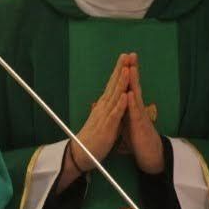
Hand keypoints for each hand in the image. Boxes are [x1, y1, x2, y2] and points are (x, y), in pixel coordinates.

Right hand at [57, 53, 129, 189]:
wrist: (81, 154)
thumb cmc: (93, 139)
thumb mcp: (101, 121)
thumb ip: (107, 111)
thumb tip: (109, 102)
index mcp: (103, 106)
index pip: (112, 85)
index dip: (119, 72)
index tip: (125, 59)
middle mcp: (103, 107)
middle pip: (113, 85)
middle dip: (120, 70)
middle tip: (126, 55)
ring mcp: (105, 116)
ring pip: (114, 96)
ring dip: (120, 82)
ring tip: (127, 69)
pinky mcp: (107, 126)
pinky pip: (115, 113)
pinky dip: (120, 103)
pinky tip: (125, 94)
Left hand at [121, 54, 163, 173]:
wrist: (150, 155)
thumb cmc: (138, 138)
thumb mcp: (127, 120)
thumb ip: (124, 108)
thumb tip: (119, 99)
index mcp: (130, 106)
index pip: (127, 86)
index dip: (124, 73)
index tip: (122, 58)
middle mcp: (136, 108)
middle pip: (134, 86)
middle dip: (132, 70)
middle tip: (130, 54)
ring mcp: (139, 116)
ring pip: (136, 96)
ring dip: (133, 82)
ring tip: (130, 68)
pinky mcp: (140, 126)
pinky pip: (135, 113)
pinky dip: (132, 103)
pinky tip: (130, 93)